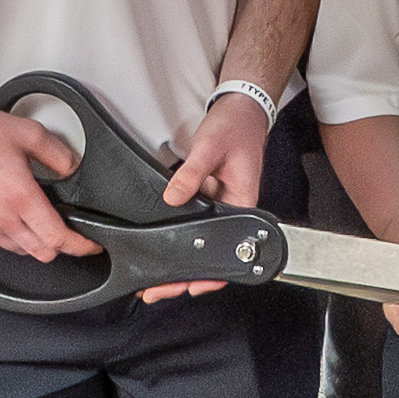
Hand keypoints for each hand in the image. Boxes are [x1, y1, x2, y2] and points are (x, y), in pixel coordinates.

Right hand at [0, 92, 95, 264]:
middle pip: (40, 252)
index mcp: (17, 195)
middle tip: (69, 233)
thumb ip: (57, 153)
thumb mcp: (27, 131)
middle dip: (60, 246)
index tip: (89, 245)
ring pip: (18, 250)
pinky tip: (10, 215)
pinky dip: (9, 235)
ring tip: (38, 220)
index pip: (57, 237)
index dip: (80, 246)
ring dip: (33, 241)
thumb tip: (71, 167)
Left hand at [139, 88, 276, 301]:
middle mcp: (233, 208)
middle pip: (210, 250)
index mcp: (243, 203)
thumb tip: (173, 197)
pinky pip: (192, 219)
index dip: (211, 274)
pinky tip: (159, 240)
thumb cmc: (236, 127)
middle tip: (158, 288)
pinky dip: (176, 231)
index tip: (191, 286)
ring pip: (199, 237)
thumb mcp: (209, 149)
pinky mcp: (210, 195)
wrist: (241, 109)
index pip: (229, 248)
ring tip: (155, 274)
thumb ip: (191, 175)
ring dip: (179, 255)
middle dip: (185, 274)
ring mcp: (221, 203)